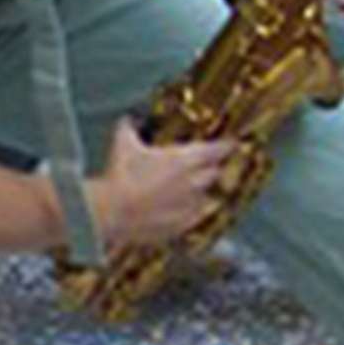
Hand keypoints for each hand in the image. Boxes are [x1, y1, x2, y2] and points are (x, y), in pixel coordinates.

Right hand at [92, 118, 245, 250]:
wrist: (111, 211)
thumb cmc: (120, 173)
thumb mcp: (123, 143)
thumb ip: (129, 128)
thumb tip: (127, 118)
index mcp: (185, 159)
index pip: (217, 150)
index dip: (226, 145)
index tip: (232, 143)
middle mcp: (193, 183)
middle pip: (214, 173)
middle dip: (210, 169)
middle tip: (203, 166)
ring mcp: (189, 207)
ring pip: (204, 197)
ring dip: (198, 193)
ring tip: (186, 191)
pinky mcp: (180, 226)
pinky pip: (193, 219)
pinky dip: (189, 214)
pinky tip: (178, 211)